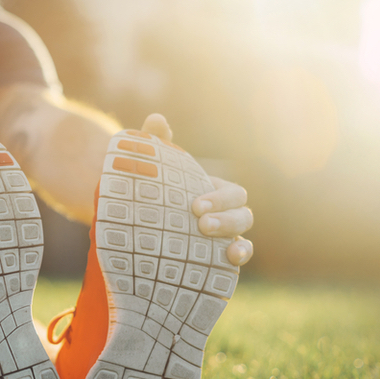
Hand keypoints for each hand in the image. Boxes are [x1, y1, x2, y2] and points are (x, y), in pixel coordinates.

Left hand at [140, 114, 253, 265]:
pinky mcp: (216, 259)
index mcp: (214, 192)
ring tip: (213, 240)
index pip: (232, 193)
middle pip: (242, 213)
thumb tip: (156, 119)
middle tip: (200, 222)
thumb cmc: (150, 194)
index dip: (219, 198)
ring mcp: (222, 238)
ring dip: (233, 236)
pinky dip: (239, 256)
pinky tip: (229, 260)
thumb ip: (156, 143)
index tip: (195, 206)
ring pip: (243, 235)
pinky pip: (237, 257)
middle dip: (226, 217)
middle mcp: (224, 215)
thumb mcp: (152, 170)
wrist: (136, 226)